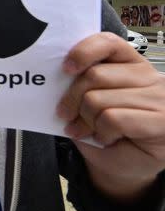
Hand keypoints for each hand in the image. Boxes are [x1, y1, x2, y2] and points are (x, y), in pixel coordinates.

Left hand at [58, 32, 164, 200]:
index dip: (83, 52)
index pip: (108, 43)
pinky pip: (113, 119)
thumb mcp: (89, 102)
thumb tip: (56, 76)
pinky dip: (102, 132)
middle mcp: (148, 75)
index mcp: (130, 63)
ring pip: (99, 99)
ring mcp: (159, 98)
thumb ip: (82, 84)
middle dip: (72, 100)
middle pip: (94, 75)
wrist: (125, 167)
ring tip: (89, 130)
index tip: (66, 69)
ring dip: (86, 121)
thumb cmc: (105, 132)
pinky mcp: (162, 120)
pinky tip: (107, 139)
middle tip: (66, 116)